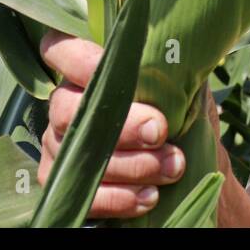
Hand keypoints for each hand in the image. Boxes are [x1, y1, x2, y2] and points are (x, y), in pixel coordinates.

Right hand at [38, 30, 184, 218]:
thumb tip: (183, 56)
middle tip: (160, 130)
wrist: (190, 164)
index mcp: (88, 73)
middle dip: (121, 123)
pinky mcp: (65, 185)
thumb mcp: (186, 86)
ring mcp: (59, 147)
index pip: (61, 50)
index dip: (76, 57)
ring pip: (79, 155)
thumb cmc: (182, 114)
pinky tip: (150, 196)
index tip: (110, 68)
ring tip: (173, 166)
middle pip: (69, 110)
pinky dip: (119, 199)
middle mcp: (64, 107)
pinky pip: (82, 196)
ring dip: (132, 165)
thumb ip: (177, 71)